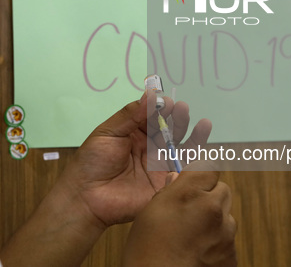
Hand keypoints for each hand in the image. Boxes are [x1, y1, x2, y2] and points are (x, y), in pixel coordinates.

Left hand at [57, 90, 211, 226]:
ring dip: (192, 134)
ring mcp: (158, 165)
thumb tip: (150, 94)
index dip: (162, 108)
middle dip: (178, 118)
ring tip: (203, 124)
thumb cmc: (92, 162)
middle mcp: (149, 147)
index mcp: (135, 133)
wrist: (88, 198)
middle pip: (170, 130)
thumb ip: (130, 114)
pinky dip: (196, 157)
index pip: (154, 116)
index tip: (167, 102)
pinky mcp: (165, 183)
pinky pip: (184, 170)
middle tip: (182, 109)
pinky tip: (202, 146)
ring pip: (181, 147)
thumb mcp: (108, 132)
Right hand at [123, 165, 236, 266]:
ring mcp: (226, 234)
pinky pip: (228, 239)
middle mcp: (213, 210)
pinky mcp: (231, 255)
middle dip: (209, 196)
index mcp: (190, 194)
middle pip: (222, 189)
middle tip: (189, 211)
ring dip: (214, 220)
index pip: (209, 166)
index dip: (202, 174)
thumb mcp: (149, 213)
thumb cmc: (146, 252)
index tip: (196, 179)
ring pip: (226, 215)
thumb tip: (178, 178)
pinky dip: (216, 242)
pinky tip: (198, 251)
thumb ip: (169, 191)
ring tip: (190, 236)